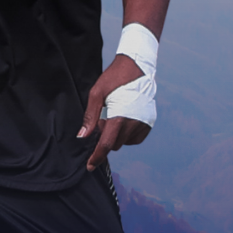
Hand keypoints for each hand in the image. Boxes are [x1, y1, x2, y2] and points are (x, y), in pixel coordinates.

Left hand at [76, 54, 151, 171]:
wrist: (136, 67)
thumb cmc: (114, 78)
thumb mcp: (96, 94)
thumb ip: (90, 117)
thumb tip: (83, 136)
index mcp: (120, 117)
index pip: (107, 144)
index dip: (97, 156)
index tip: (90, 166)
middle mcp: (134, 123)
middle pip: (115, 144)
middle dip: (105, 137)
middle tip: (102, 119)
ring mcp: (144, 123)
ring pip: (125, 142)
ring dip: (116, 135)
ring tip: (113, 116)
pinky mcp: (149, 121)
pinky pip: (135, 138)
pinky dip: (127, 134)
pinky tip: (123, 120)